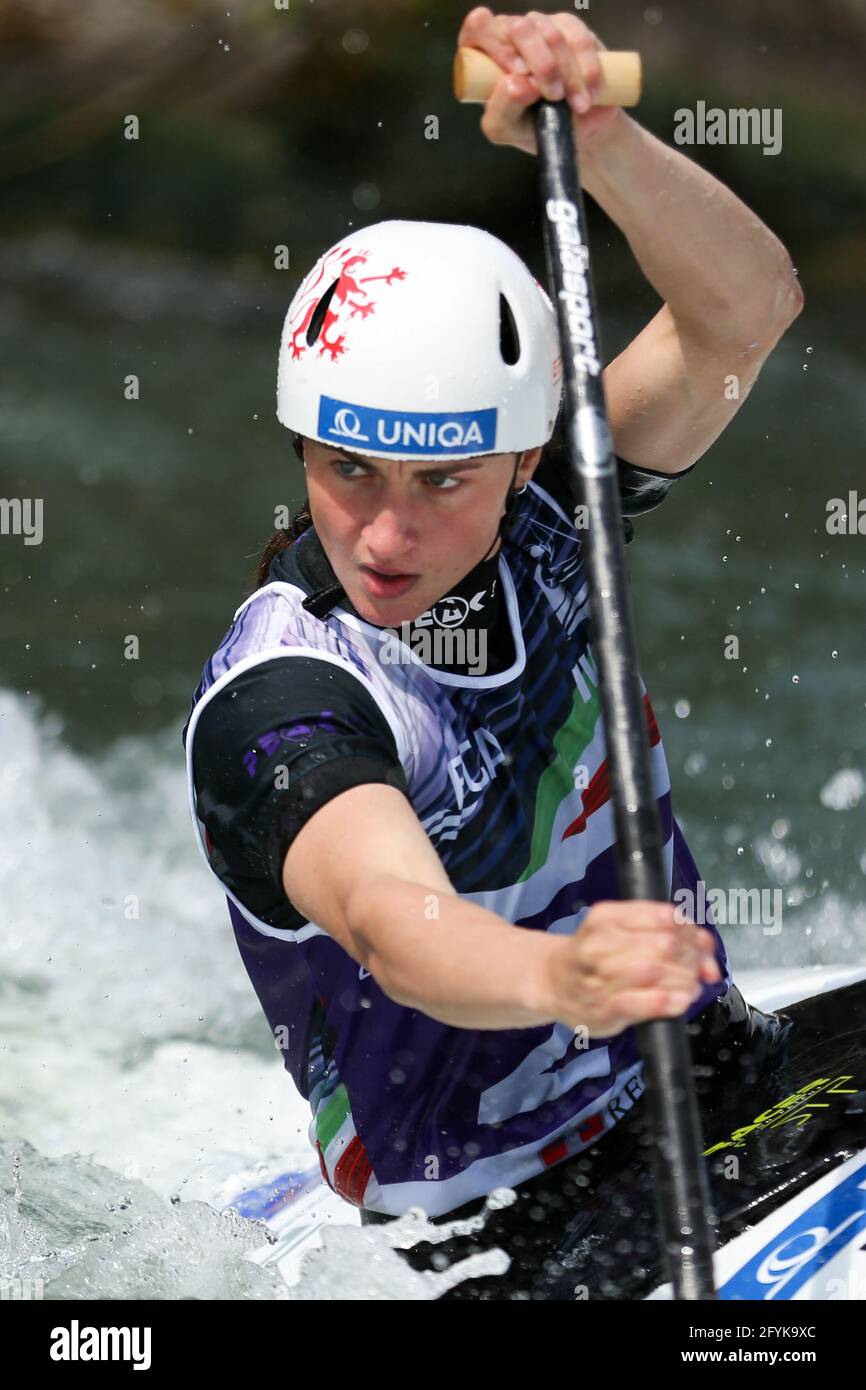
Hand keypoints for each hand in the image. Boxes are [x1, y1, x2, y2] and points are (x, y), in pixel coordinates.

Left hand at [457, 7, 624, 155]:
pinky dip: (587, 70)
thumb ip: (502, 110)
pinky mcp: (570, 28)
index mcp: (485, 55)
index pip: (478, 28)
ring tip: (576, 105)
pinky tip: (590, 94)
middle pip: (518, 27)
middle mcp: (509, 36)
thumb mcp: (507, 130)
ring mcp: (541, 28)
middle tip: (554, 96)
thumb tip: (519, 83)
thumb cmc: (534, 128)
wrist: (577, 132)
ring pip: (552, 34)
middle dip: (541, 65)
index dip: (497, 46)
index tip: (517, 72)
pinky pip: (579, 38)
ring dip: (567, 74)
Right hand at [541, 899, 722, 1037]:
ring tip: (690, 986)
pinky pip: (641, 1003)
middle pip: (665, 945)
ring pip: (657, 972)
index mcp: (606, 917)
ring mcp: (598, 978)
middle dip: (691, 959)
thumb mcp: (621, 931)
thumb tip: (707, 946)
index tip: (698, 945)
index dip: (691, 932)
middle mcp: (599, 943)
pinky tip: (680, 1000)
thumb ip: (667, 933)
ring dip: (684, 980)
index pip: (665, 917)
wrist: (551, 982)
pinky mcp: (603, 1010)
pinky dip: (666, 1001)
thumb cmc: (594, 955)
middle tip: (698, 970)